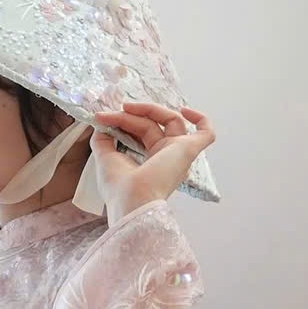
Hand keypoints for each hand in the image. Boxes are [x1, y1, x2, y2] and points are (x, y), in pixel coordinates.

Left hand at [88, 102, 214, 223]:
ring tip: (125, 108)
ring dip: (147, 110)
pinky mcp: (188, 151)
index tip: (103, 118)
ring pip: (170, 120)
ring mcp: (179, 154)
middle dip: (130, 116)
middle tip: (110, 114)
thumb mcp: (104, 157)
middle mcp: (168, 158)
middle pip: (152, 125)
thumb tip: (102, 122)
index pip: (142, 131)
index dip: (124, 121)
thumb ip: (102, 138)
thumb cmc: (119, 189)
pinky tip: (186, 110)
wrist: (131, 200)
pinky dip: (201, 119)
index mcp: (151, 162)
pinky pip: (206, 134)